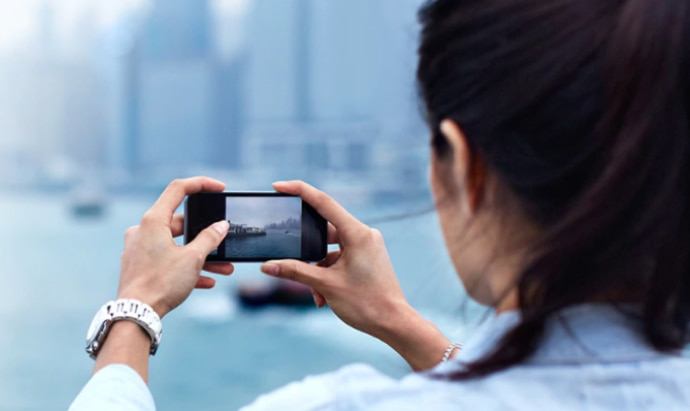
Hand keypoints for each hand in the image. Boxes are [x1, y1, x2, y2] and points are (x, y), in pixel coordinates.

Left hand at [117, 177, 234, 317]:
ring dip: (201, 255)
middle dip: (206, 234)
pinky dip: (186, 267)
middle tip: (224, 240)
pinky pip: (168, 260)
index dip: (201, 185)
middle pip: (180, 222)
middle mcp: (143, 231)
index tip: (220, 188)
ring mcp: (140, 249)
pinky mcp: (140, 266)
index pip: (178, 189)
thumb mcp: (193, 258)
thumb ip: (210, 238)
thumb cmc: (161, 283)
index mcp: (153, 221)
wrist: (135, 315)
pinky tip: (207, 281)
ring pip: (177, 245)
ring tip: (224, 268)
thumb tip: (221, 226)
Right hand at [260, 181, 409, 337]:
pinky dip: (328, 274)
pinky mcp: (367, 257)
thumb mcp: (325, 285)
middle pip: (324, 230)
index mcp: (357, 233)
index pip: (323, 202)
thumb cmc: (366, 303)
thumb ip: (295, 271)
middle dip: (307, 252)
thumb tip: (267, 266)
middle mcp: (364, 234)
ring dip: (318, 270)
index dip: (299, 191)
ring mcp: (366, 246)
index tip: (279, 186)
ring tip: (317, 295)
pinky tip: (324, 296)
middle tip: (291, 263)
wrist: (394, 323)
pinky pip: (340, 258)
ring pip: (330, 250)